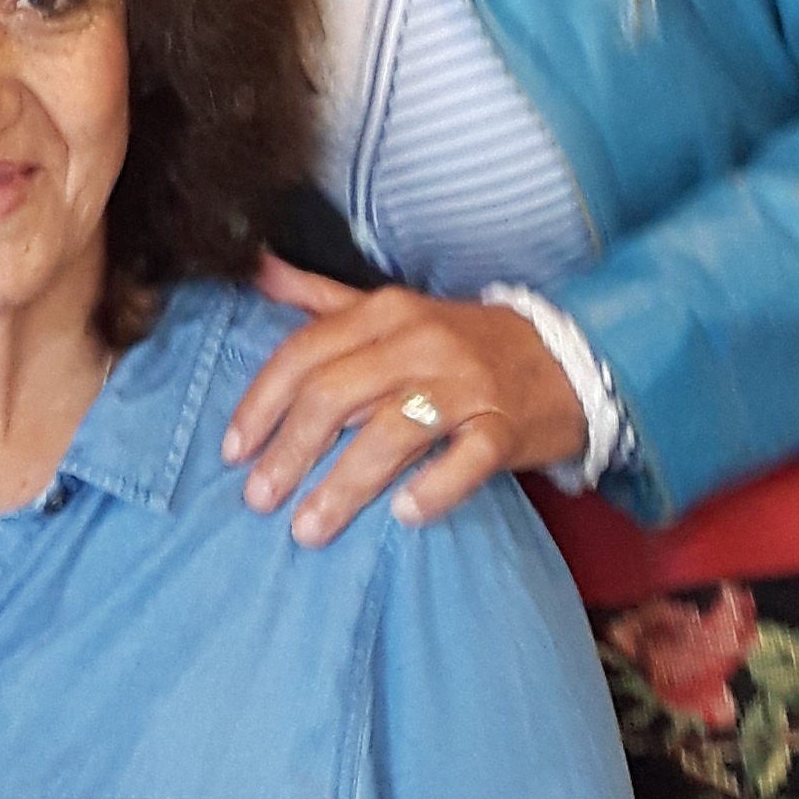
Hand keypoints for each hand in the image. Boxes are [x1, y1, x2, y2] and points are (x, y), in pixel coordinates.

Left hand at [221, 261, 586, 540]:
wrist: (566, 357)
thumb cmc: (463, 342)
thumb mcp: (392, 310)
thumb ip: (322, 297)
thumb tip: (256, 270)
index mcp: (386, 312)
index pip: (306, 353)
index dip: (262, 402)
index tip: (232, 449)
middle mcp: (422, 341)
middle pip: (337, 395)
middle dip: (290, 451)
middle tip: (258, 499)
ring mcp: (466, 385)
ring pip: (392, 432)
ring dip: (344, 486)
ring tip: (308, 528)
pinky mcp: (506, 428)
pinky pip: (467, 460)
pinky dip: (434, 488)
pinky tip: (404, 517)